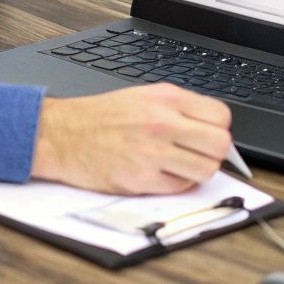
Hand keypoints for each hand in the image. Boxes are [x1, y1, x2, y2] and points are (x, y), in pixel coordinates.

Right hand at [31, 84, 233, 194]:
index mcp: (167, 98)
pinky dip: (176, 184)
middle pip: (220, 144)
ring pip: (205, 170)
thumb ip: (179, 109)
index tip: (209, 135)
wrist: (62, 134)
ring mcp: (152, 153)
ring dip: (198, 171)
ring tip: (182, 166)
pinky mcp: (141, 179)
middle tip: (200, 154)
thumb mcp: (144, 96)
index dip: (219, 128)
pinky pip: (179, 187)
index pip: (221, 116)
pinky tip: (162, 174)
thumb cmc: (102, 117)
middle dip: (215, 152)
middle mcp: (163, 123)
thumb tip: (212, 128)